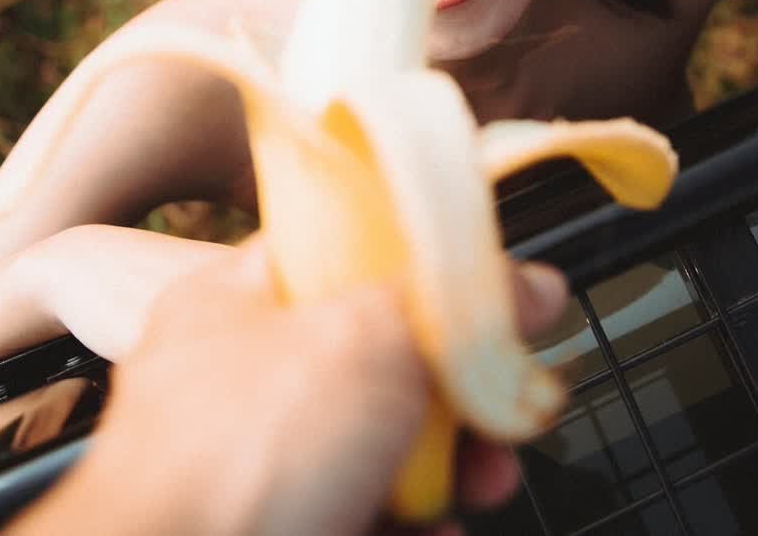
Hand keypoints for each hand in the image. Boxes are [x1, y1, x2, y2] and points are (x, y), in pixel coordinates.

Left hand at [10, 238, 571, 535]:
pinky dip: (410, 525)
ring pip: (374, 451)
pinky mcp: (272, 529)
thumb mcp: (368, 341)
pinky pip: (359, 518)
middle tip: (500, 407)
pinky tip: (438, 532)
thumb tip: (528, 284)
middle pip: (375, 361)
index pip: (341, 250)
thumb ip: (452, 301)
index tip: (488, 290)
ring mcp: (248, 469)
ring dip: (448, 468)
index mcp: (235, 301)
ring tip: (482, 483)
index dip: (422, 264)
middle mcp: (235, 381)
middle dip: (457, 390)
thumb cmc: (230, 462)